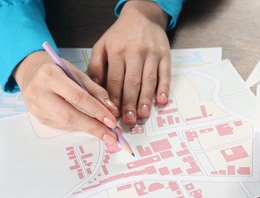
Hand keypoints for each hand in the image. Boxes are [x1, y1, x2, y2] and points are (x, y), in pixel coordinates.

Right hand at [13, 51, 119, 144]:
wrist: (31, 72)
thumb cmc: (57, 70)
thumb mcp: (76, 72)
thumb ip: (94, 90)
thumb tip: (111, 110)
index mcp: (49, 75)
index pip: (77, 96)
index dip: (96, 111)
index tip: (112, 121)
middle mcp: (39, 92)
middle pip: (70, 115)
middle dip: (94, 127)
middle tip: (112, 136)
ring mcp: (36, 107)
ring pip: (66, 124)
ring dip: (88, 130)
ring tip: (106, 134)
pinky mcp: (38, 118)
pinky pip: (62, 126)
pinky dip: (78, 127)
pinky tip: (90, 127)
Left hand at [87, 0, 170, 124]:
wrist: (143, 16)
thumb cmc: (120, 34)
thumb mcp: (102, 45)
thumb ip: (96, 66)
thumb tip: (94, 89)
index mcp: (117, 51)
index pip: (114, 80)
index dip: (114, 98)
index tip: (113, 113)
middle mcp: (135, 52)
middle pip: (132, 83)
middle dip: (130, 104)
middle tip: (129, 120)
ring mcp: (152, 54)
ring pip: (149, 81)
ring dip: (146, 100)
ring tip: (143, 115)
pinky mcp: (165, 55)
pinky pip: (165, 74)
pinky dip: (164, 88)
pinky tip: (161, 101)